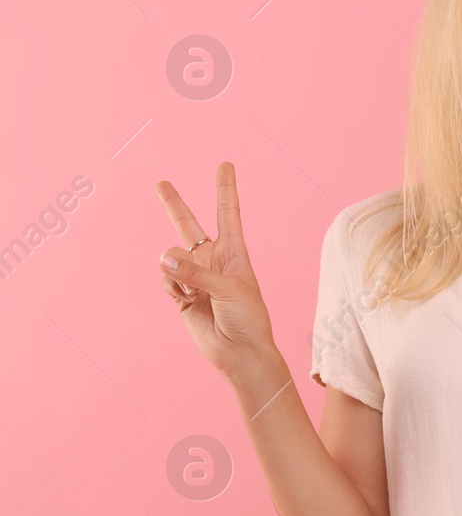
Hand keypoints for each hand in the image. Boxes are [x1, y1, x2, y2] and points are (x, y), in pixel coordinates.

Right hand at [154, 162, 277, 381]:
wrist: (240, 352)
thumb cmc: (248, 318)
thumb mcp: (229, 290)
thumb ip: (195, 272)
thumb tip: (161, 258)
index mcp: (234, 252)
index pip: (228, 213)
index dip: (225, 188)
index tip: (225, 164)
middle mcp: (212, 260)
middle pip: (188, 225)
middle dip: (174, 204)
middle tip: (160, 183)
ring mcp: (194, 276)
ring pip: (170, 257)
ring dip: (176, 270)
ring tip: (193, 289)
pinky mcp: (180, 294)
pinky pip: (166, 280)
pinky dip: (172, 287)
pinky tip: (186, 300)